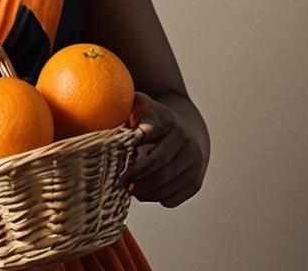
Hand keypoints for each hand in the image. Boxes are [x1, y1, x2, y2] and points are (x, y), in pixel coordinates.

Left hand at [128, 91, 205, 206]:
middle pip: (159, 161)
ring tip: (131, 190)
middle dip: (137, 174)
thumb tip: (111, 120)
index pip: (150, 130)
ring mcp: (194, 160)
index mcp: (167, 119)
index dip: (134, 143)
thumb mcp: (141, 108)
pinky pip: (173, 197)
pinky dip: (156, 198)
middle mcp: (185, 138)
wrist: (187, 135)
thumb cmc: (153, 123)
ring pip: (166, 182)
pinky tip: (146, 192)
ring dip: (145, 190)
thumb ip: (127, 110)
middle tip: (121, 182)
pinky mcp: (196, 181)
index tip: (117, 152)